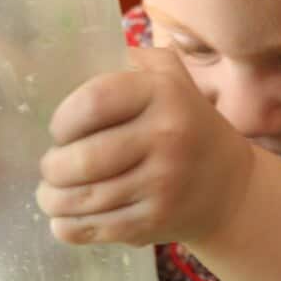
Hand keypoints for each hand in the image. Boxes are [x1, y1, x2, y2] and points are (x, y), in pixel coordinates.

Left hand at [36, 48, 253, 246]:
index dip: (63, 120)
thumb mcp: (172, 79)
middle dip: (53, 167)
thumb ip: (132, 60)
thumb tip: (78, 52)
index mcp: (163, 94)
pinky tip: (62, 221)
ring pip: (86, 198)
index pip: (92, 103)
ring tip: (48, 195)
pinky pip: (100, 227)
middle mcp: (166, 137)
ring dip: (53, 200)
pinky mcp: (157, 221)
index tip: (59, 131)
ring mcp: (162, 184)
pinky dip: (70, 228)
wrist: (231, 187)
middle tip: (50, 168)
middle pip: (83, 159)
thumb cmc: (187, 127)